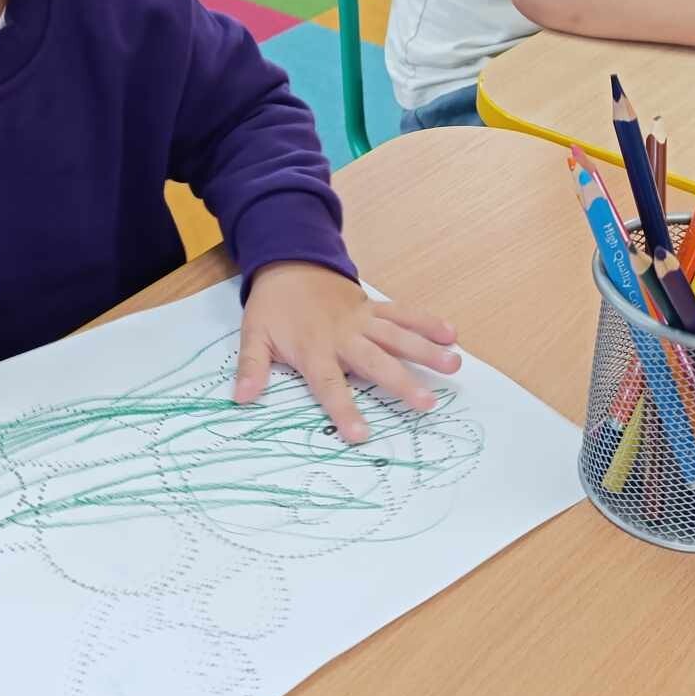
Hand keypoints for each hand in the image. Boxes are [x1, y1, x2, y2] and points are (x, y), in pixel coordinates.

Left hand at [235, 264, 459, 443]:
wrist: (289, 261)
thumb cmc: (273, 306)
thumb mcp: (253, 335)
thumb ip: (251, 367)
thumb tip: (241, 397)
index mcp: (313, 348)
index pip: (329, 384)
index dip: (343, 409)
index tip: (360, 434)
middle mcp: (343, 335)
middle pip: (375, 361)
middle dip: (401, 382)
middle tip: (427, 402)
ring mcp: (362, 319)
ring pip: (397, 335)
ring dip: (426, 350)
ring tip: (453, 365)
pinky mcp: (373, 307)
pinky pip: (402, 313)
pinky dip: (426, 321)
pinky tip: (451, 333)